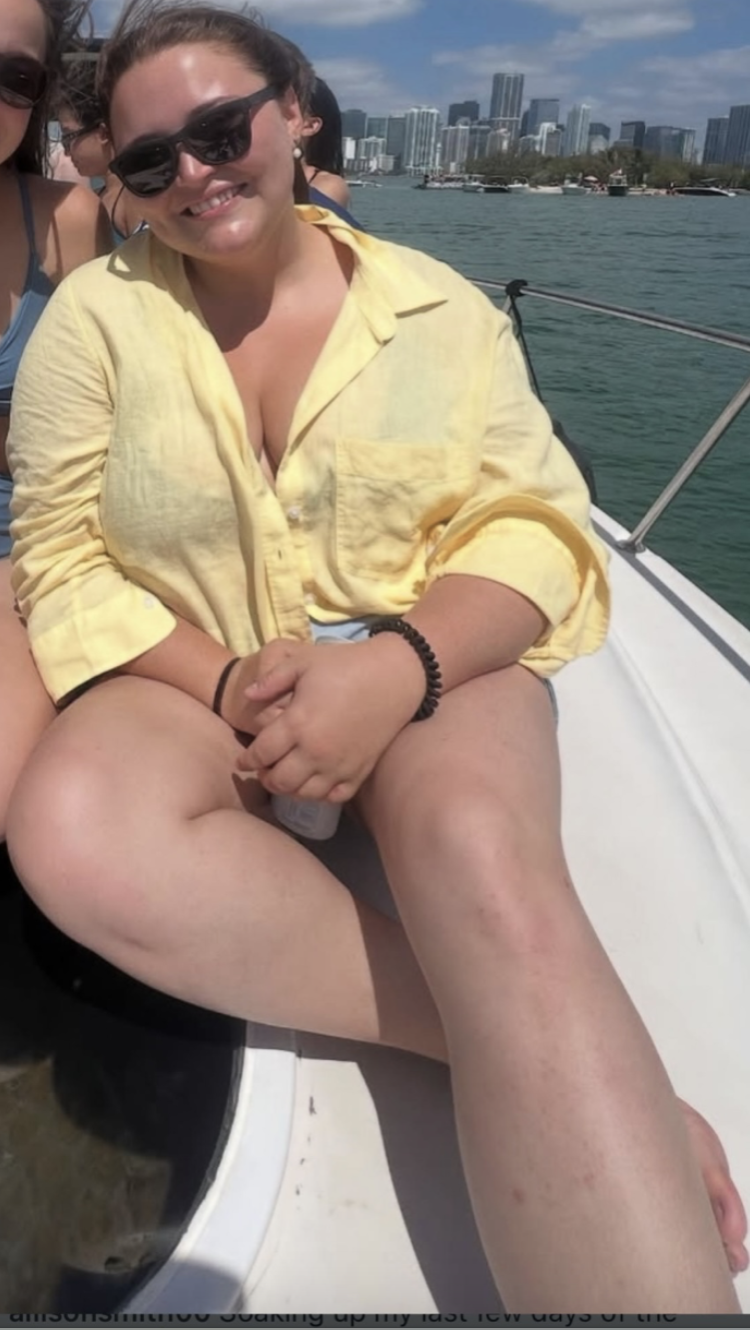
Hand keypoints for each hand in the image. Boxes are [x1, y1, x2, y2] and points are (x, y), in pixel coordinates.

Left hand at [237, 635, 425, 800]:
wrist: (393, 676)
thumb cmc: (345, 665)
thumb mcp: (303, 662)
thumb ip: (272, 679)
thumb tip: (247, 695)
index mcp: (298, 724)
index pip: (261, 753)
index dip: (247, 760)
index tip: (242, 761)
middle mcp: (315, 751)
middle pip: (279, 780)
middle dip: (265, 777)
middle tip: (263, 770)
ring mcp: (339, 765)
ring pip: (304, 793)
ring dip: (289, 788)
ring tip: (286, 777)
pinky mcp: (359, 771)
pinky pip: (333, 796)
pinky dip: (319, 794)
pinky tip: (314, 782)